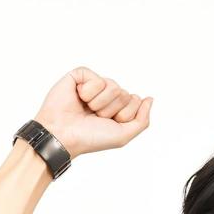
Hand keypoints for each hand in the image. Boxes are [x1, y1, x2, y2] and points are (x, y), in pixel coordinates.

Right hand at [34, 66, 153, 157]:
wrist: (63, 135)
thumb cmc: (89, 138)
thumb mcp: (123, 135)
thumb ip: (142, 120)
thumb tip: (150, 99)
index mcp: (117, 107)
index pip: (135, 100)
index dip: (124, 114)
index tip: (107, 123)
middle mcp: (106, 94)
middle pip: (125, 93)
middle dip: (111, 109)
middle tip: (94, 117)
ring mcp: (93, 84)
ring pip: (113, 85)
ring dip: (100, 103)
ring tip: (86, 109)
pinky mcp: (80, 75)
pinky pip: (96, 78)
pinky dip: (88, 92)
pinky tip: (78, 97)